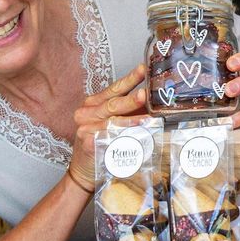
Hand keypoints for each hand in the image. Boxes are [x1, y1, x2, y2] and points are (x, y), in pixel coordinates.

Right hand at [69, 65, 148, 191]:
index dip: (129, 79)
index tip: (143, 70)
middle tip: (145, 93)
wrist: (84, 170)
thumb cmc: (102, 144)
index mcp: (93, 103)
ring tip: (148, 117)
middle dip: (131, 99)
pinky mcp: (88, 143)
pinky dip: (125, 137)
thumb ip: (130, 111)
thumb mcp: (114, 122)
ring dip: (132, 120)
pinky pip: (110, 138)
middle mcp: (86, 113)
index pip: (114, 89)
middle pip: (113, 104)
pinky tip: (137, 135)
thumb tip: (154, 99)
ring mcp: (85, 128)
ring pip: (112, 121)